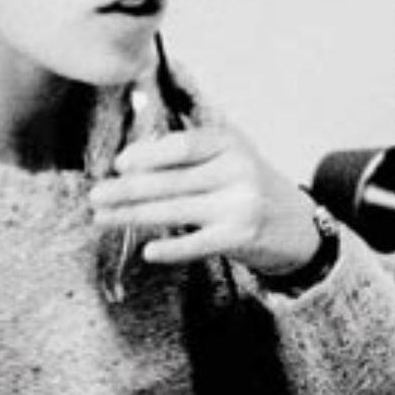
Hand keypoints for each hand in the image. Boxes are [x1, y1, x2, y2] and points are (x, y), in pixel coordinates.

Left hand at [89, 126, 320, 274]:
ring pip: (175, 211)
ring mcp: (241, 205)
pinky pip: (196, 244)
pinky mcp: (241, 237)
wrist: (298, 224)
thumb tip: (131, 160)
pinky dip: (170, 248)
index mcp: (231, 144)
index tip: (119, 164)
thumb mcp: (228, 158)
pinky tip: (147, 250)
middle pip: (172, 180)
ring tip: (103, 218)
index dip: (147, 155)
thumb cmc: (250, 186)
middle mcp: (238, 171)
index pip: (183, 146)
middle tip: (95, 195)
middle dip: (127, 189)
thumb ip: (190, 155)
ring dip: (133, 215)